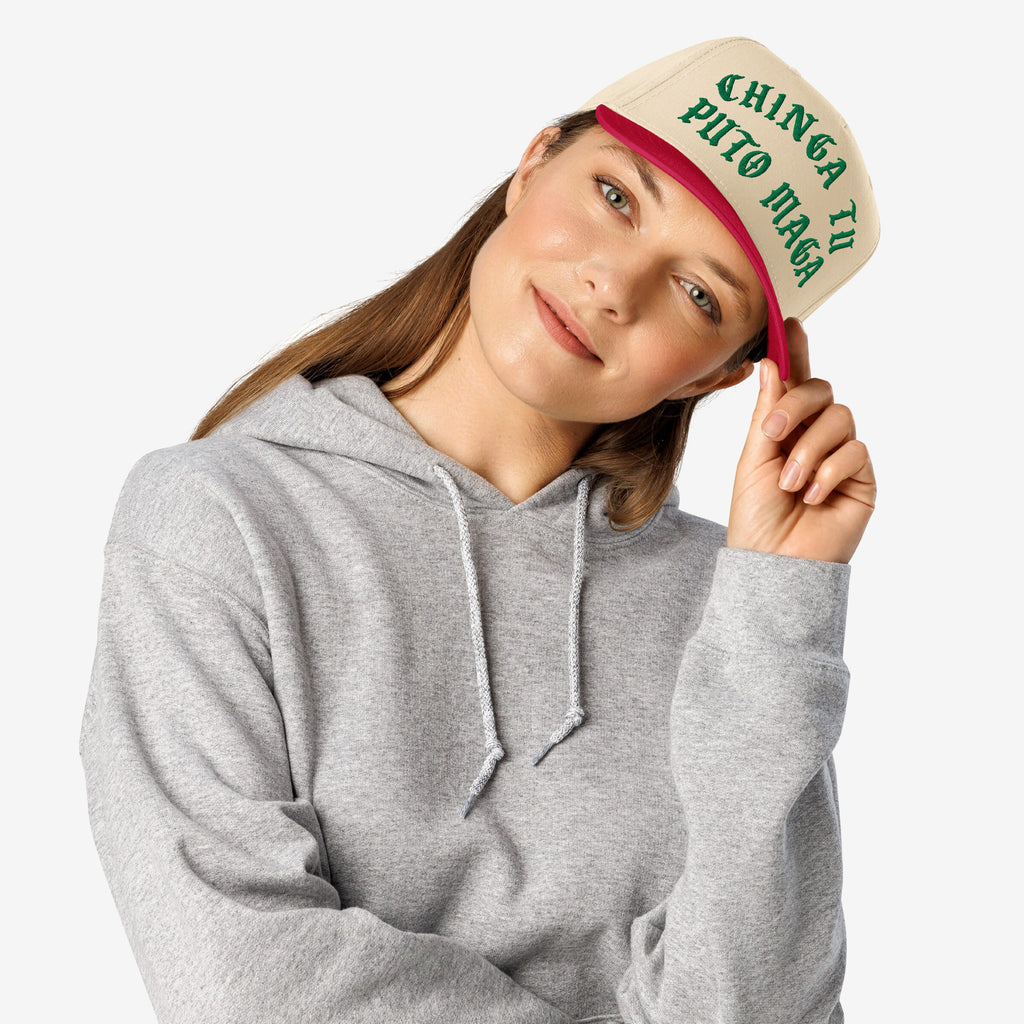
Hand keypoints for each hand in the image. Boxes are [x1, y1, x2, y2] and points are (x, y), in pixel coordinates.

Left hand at [726, 319, 875, 563]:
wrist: (772, 563)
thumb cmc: (756, 517)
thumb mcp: (752, 458)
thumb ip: (767, 412)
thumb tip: (773, 364)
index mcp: (784, 428)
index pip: (794, 382)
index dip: (796, 351)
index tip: (789, 321)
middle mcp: (815, 436)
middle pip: (822, 391)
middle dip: (796, 405)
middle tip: (773, 434)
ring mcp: (841, 456)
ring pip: (840, 418)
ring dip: (809, 449)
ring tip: (790, 483)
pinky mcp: (862, 478)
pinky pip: (855, 451)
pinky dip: (830, 471)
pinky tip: (814, 495)